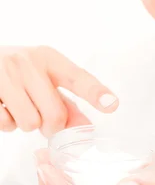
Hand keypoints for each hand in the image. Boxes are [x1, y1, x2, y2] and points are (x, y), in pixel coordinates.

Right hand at [0, 45, 118, 136]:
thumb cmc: (15, 71)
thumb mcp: (42, 76)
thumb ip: (65, 100)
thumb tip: (85, 127)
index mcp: (48, 57)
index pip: (77, 77)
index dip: (96, 92)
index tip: (112, 104)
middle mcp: (28, 62)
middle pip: (55, 114)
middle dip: (50, 125)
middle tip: (40, 116)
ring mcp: (6, 75)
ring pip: (30, 123)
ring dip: (25, 124)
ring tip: (17, 107)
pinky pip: (5, 123)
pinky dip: (6, 123)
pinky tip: (2, 106)